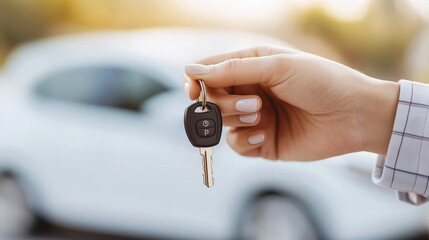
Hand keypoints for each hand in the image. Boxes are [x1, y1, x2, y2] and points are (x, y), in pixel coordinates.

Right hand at [183, 46, 398, 160]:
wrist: (354, 116)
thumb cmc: (322, 82)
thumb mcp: (276, 67)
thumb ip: (232, 69)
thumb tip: (190, 70)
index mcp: (252, 66)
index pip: (210, 71)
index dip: (197, 81)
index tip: (194, 92)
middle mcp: (249, 91)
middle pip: (211, 99)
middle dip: (224, 103)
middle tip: (254, 103)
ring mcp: (255, 118)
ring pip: (222, 122)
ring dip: (237, 119)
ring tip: (263, 115)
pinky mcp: (262, 142)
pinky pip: (236, 145)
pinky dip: (243, 141)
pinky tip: (262, 136)